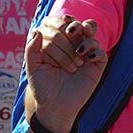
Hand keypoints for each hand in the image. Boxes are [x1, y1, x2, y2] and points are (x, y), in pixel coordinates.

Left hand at [26, 16, 107, 132]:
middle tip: (69, 33)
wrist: (54, 108)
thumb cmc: (43, 88)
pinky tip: (88, 58)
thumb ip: (31, 50)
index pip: (59, 24)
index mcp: (57, 43)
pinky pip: (101, 52)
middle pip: (77, 23)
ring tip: (79, 50)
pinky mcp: (96, 65)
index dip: (58, 24)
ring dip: (85, 35)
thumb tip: (37, 31)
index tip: (55, 31)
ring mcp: (85, 53)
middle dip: (72, 28)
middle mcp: (72, 44)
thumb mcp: (32, 68)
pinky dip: (95, 51)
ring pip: (91, 31)